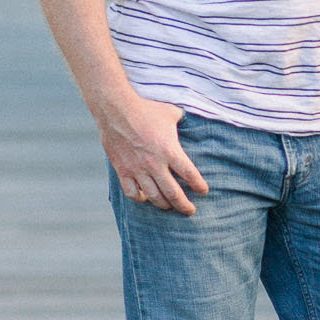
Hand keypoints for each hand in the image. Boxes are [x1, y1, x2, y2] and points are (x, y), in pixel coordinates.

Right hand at [98, 95, 208, 214]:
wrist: (116, 109)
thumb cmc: (146, 109)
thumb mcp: (171, 112)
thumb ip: (184, 121)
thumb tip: (194, 119)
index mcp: (169, 150)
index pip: (190, 174)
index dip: (199, 186)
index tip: (203, 191)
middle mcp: (155, 163)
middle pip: (173, 193)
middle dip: (184, 205)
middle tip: (190, 210)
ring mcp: (137, 169)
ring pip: (154, 197)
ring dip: (164, 205)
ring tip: (170, 207)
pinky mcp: (122, 170)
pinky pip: (132, 193)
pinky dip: (140, 199)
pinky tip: (145, 198)